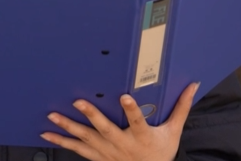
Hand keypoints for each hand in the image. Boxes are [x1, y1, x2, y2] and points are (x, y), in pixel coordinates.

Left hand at [41, 82, 198, 160]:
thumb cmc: (161, 152)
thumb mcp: (173, 131)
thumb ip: (181, 107)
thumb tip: (193, 85)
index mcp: (142, 137)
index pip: (137, 122)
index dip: (130, 110)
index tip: (124, 97)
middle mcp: (122, 145)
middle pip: (105, 130)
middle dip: (91, 116)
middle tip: (78, 101)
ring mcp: (108, 153)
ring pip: (86, 139)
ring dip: (68, 128)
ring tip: (53, 116)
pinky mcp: (97, 157)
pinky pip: (77, 150)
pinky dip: (61, 142)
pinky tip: (47, 134)